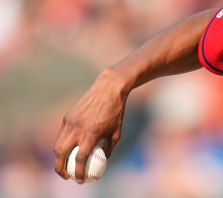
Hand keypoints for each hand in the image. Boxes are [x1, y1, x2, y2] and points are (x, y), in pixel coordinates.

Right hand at [53, 68, 127, 183]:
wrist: (108, 89)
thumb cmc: (116, 112)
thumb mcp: (117, 132)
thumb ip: (109, 147)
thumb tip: (103, 161)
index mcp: (92, 133)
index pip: (81, 158)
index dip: (79, 172)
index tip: (81, 180)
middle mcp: (78, 128)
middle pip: (61, 154)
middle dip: (60, 169)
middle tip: (67, 176)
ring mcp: (70, 122)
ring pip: (58, 144)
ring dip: (58, 158)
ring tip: (63, 166)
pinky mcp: (67, 116)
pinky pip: (61, 135)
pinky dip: (61, 144)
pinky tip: (66, 150)